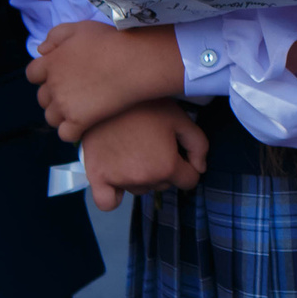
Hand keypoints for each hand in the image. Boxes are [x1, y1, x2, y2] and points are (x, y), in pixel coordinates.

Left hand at [27, 20, 183, 142]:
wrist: (135, 62)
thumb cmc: (112, 41)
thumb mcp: (81, 28)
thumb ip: (56, 35)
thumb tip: (41, 50)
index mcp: (51, 62)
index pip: (32, 74)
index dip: (44, 76)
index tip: (61, 75)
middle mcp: (53, 85)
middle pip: (42, 98)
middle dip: (54, 97)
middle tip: (75, 93)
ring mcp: (65, 105)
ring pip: (52, 117)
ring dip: (62, 115)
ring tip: (81, 110)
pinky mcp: (79, 120)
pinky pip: (66, 134)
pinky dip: (72, 132)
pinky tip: (85, 126)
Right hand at [79, 99, 208, 211]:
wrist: (109, 95)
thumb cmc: (147, 105)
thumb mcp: (182, 119)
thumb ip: (198, 145)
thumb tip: (200, 168)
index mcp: (167, 165)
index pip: (189, 181)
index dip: (189, 167)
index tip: (180, 154)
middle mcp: (144, 178)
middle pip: (164, 185)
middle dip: (165, 170)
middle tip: (155, 145)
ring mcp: (119, 180)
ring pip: (140, 189)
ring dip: (142, 177)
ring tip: (136, 150)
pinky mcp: (97, 177)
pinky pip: (108, 202)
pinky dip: (114, 195)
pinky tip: (119, 176)